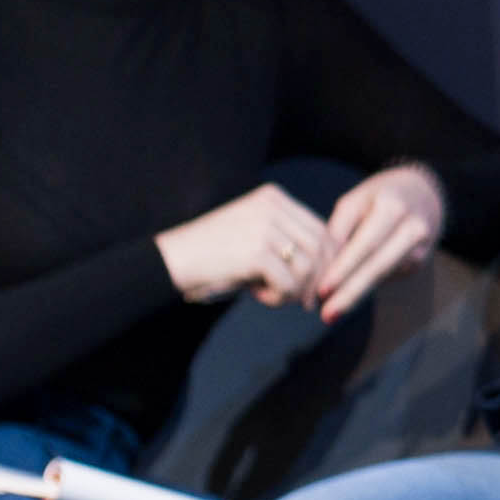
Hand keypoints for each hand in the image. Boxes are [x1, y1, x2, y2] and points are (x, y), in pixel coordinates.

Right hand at [156, 182, 332, 307]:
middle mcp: (272, 206)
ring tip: (272, 296)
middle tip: (305, 303)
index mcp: (274, 197)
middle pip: (321, 247)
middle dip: (318, 280)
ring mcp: (265, 227)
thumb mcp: (254, 236)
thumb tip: (326, 274)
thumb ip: (288, 244)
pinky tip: (258, 295)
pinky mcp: (256, 252)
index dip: (326, 262)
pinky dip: (279, 297)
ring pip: (309, 267)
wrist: (172, 260)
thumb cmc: (214, 255)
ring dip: (296, 291)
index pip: (320, 229)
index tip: (317, 286)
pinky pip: (289, 283)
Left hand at [310, 162, 445, 320]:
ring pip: (383, 277)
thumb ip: (338, 231)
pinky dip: (365, 287)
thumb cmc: (379, 196)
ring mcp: (421, 249)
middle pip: (378, 266)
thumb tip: (321, 269)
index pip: (366, 244)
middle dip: (350, 293)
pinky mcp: (419, 263)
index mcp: (393, 207)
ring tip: (331, 314)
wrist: (423, 194)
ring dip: (355, 296)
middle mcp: (413, 229)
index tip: (322, 290)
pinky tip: (346, 298)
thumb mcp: (355, 201)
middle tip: (326, 315)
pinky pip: (387, 277)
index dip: (344, 269)